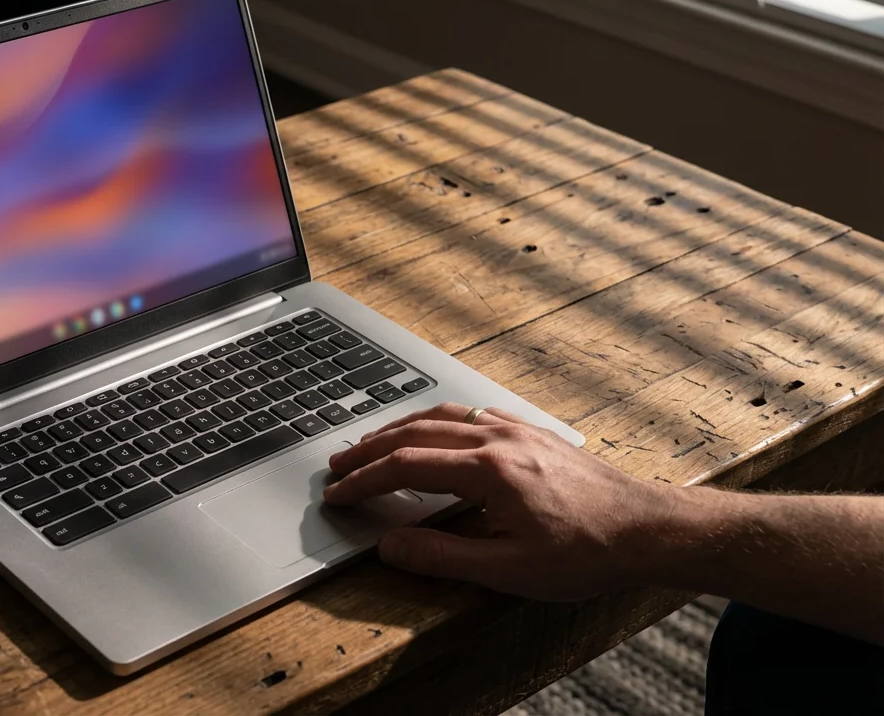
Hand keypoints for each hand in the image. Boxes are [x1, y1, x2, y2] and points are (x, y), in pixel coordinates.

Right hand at [323, 403, 678, 600]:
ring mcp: (515, 430)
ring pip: (440, 417)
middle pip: (414, 434)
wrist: (648, 528)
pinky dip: (434, 420)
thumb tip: (390, 544)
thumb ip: (442, 555)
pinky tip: (430, 430)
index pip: (405, 467)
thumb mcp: (509, 570)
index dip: (364, 482)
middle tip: (336, 466)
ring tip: (369, 445)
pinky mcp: (531, 433)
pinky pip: (469, 415)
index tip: (337, 495)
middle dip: (368, 450)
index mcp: (487, 470)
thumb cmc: (587, 551)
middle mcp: (497, 440)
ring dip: (398, 429)